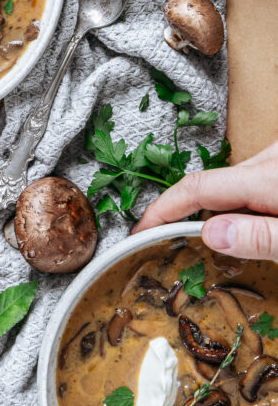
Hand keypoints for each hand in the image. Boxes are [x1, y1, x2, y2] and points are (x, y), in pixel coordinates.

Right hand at [134, 140, 277, 259]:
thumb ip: (259, 238)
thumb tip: (210, 234)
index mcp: (269, 178)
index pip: (198, 188)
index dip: (163, 209)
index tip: (141, 232)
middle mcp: (269, 161)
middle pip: (210, 186)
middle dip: (186, 215)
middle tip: (167, 244)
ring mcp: (275, 160)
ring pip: (230, 185)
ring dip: (217, 213)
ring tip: (205, 242)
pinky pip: (247, 184)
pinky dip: (237, 207)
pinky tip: (245, 229)